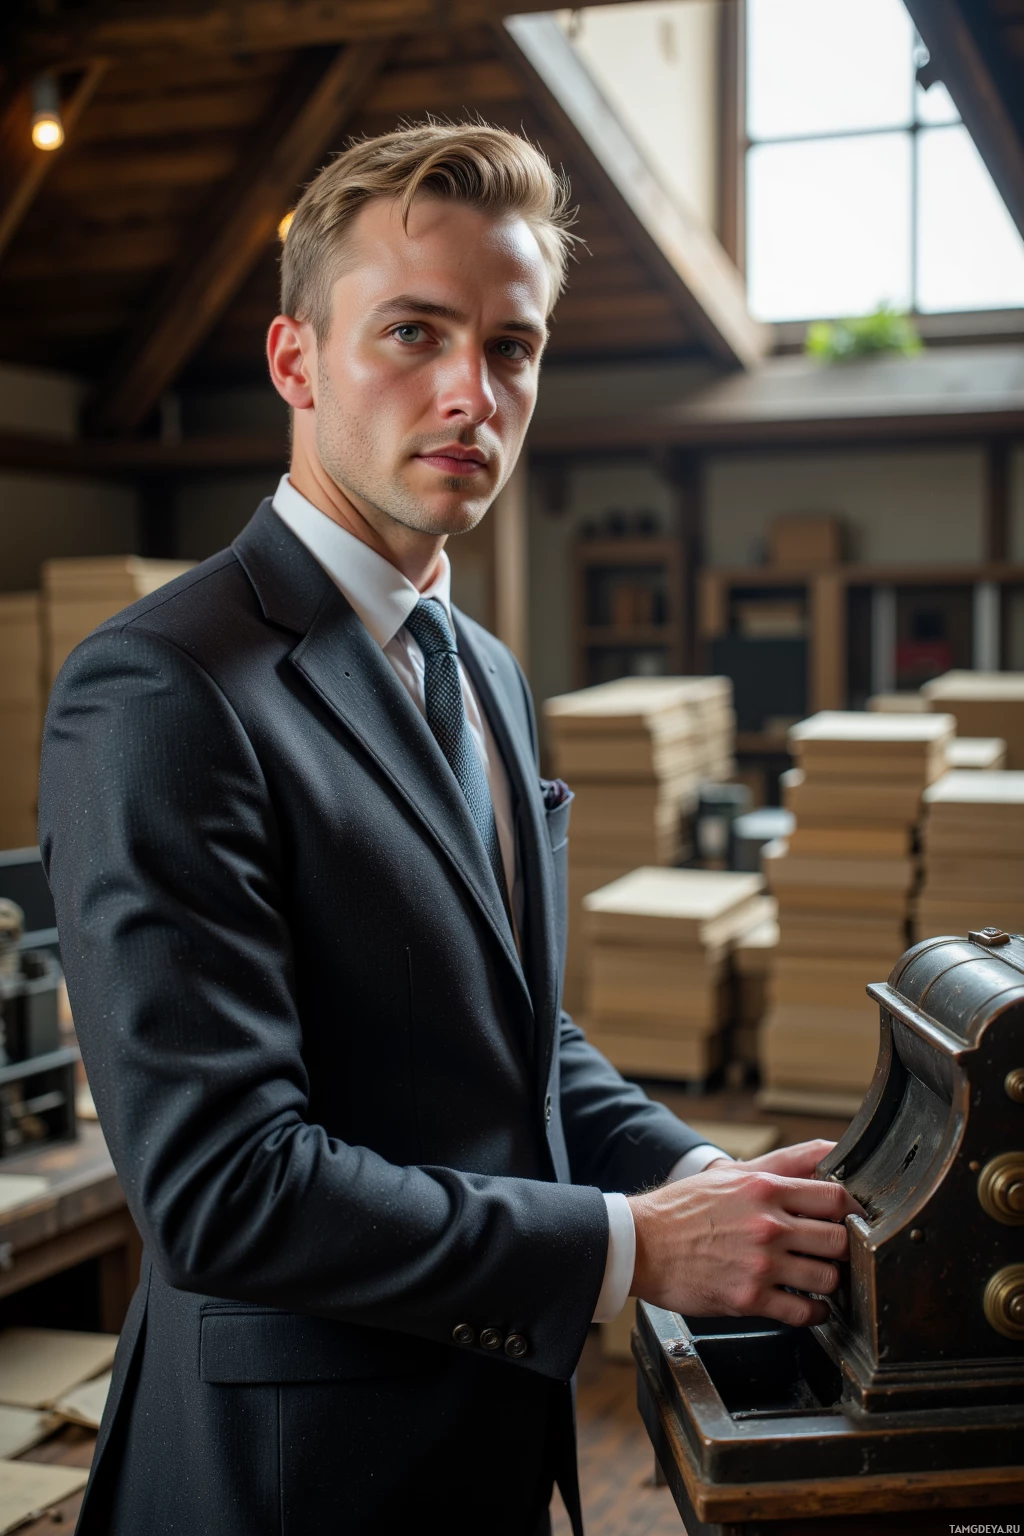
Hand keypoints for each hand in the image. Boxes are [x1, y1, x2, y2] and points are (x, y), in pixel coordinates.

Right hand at [628, 1143, 862, 1327]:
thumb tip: (829, 1150)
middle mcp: (768, 1226)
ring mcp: (760, 1264)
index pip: (837, 1198)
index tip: (853, 1219)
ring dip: (830, 1281)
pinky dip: (814, 1313)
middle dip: (845, 1248)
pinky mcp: (749, 1299)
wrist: (642, 1244)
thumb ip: (785, 1162)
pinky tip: (807, 1304)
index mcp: (765, 1189)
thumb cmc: (685, 1208)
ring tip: (820, 1277)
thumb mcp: (733, 1173)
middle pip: (841, 1240)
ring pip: (828, 1279)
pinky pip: (804, 1313)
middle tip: (837, 1251)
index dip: (853, 1210)